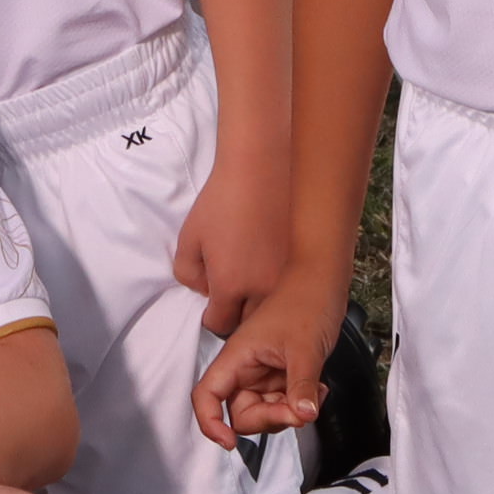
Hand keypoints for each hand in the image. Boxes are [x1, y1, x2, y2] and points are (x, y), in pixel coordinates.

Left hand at [172, 151, 292, 338]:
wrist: (261, 168)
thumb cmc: (222, 200)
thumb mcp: (189, 236)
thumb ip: (187, 272)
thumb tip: (204, 289)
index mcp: (230, 285)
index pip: (220, 325)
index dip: (213, 318)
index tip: (214, 307)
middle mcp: (262, 289)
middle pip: (250, 324)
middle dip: (240, 314)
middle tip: (235, 294)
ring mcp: (288, 278)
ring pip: (275, 312)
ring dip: (264, 305)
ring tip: (257, 282)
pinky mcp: (305, 264)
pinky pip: (293, 289)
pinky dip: (284, 286)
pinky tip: (275, 266)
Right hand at [195, 267, 344, 450]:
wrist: (323, 281)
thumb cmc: (306, 303)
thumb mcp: (304, 349)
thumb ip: (301, 386)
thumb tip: (303, 416)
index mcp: (237, 357)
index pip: (207, 396)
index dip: (210, 422)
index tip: (230, 444)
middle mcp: (245, 368)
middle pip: (241, 414)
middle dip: (270, 419)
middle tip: (299, 411)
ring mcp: (263, 372)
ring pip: (265, 412)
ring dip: (290, 412)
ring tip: (316, 392)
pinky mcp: (280, 374)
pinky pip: (284, 403)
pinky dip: (300, 403)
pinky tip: (319, 389)